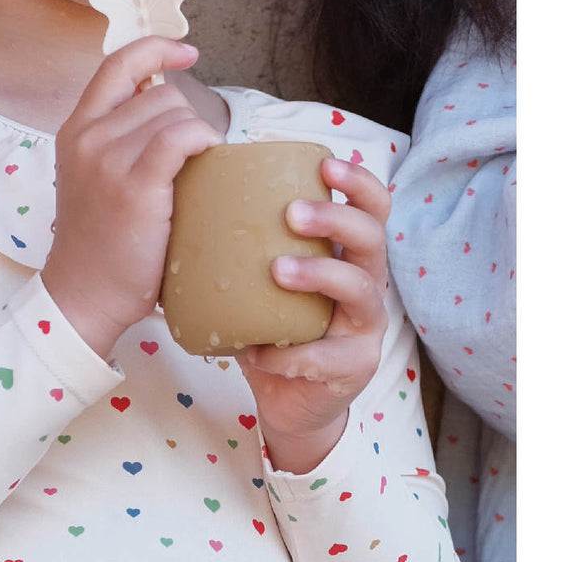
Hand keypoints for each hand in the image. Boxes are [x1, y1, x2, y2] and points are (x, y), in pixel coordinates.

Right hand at [42, 37, 223, 360]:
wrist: (82, 295)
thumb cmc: (99, 241)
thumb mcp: (92, 175)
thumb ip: (117, 138)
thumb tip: (166, 101)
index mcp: (75, 129)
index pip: (117, 64)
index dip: (156, 49)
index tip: (187, 52)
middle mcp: (87, 137)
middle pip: (160, 95)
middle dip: (187, 119)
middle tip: (189, 161)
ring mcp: (107, 160)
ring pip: (175, 114)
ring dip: (198, 136)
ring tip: (194, 174)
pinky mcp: (133, 186)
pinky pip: (181, 138)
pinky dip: (203, 141)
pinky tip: (209, 160)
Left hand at [237, 157, 391, 472]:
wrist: (286, 398)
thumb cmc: (273, 321)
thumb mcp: (264, 276)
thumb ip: (247, 241)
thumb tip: (189, 189)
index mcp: (346, 252)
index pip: (371, 206)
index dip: (358, 181)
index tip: (325, 164)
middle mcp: (366, 282)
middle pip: (372, 237)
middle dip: (335, 218)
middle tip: (292, 214)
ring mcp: (365, 327)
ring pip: (359, 289)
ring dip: (318, 274)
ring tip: (277, 270)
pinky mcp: (354, 367)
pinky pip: (328, 355)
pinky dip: (292, 352)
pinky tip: (261, 351)